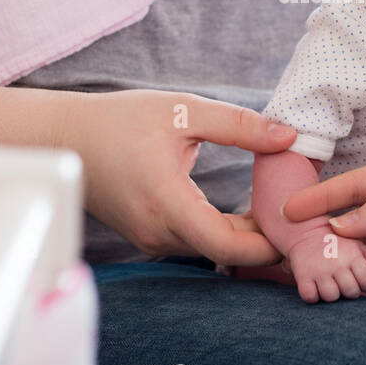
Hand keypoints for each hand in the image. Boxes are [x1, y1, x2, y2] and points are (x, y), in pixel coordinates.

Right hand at [55, 89, 294, 266]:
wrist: (66, 137)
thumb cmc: (121, 120)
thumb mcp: (182, 111)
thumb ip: (238, 125)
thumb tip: (288, 137)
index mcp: (167, 203)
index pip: (227, 246)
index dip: (267, 244)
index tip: (294, 224)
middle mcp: (158, 232)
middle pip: (225, 252)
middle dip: (265, 239)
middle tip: (299, 214)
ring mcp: (151, 239)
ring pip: (211, 250)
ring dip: (246, 236)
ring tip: (277, 206)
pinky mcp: (149, 236)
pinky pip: (196, 243)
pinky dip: (224, 232)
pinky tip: (247, 209)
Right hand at [286, 226, 365, 302]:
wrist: (305, 231)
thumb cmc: (336, 242)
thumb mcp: (356, 244)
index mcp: (353, 255)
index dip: (365, 284)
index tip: (359, 281)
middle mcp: (337, 263)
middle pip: (350, 291)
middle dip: (349, 291)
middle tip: (343, 284)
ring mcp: (319, 270)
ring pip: (331, 296)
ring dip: (330, 295)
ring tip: (329, 285)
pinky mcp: (302, 275)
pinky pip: (309, 296)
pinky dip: (312, 296)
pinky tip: (314, 287)